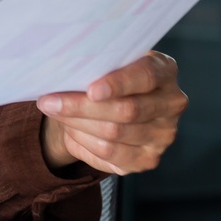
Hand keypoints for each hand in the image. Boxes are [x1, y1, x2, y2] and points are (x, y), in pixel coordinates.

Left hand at [37, 52, 185, 175]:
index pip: (145, 76)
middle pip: (126, 111)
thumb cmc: (105, 76)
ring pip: (114, 135)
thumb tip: (61, 72)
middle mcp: (171, 103)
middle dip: (82, 107)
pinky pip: (110, 155)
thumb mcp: (105, 62)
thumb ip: (94, 64)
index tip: (91, 90)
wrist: (111, 103)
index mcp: (164, 70)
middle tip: (48, 102)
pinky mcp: (149, 158)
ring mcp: (163, 134)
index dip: (118, 84)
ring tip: (54, 113)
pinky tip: (70, 131)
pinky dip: (84, 143)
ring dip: (77, 125)